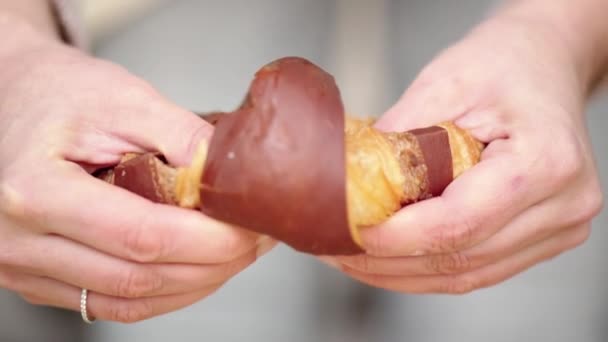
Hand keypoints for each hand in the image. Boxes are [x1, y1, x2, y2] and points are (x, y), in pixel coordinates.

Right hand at [0, 35, 274, 321]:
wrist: (14, 101)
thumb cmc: (59, 93)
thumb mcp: (123, 98)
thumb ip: (181, 136)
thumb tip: (231, 178)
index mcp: (34, 190)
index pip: (140, 236)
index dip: (207, 241)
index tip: (249, 229)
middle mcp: (20, 242)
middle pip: (137, 277)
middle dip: (212, 265)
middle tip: (254, 241)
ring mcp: (25, 267)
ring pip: (129, 300)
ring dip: (194, 284)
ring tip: (234, 254)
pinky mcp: (39, 278)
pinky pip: (111, 303)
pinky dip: (164, 291)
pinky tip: (197, 269)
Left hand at [322, 15, 602, 292]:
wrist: (543, 64)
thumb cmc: (503, 64)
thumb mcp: (446, 81)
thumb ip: (401, 132)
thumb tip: (354, 181)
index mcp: (545, 161)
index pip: (459, 222)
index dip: (397, 237)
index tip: (352, 232)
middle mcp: (563, 205)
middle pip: (461, 258)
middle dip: (389, 262)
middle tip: (339, 249)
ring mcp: (559, 228)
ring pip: (467, 275)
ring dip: (403, 273)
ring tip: (355, 258)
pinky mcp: (544, 239)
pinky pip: (478, 270)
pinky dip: (429, 269)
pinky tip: (391, 259)